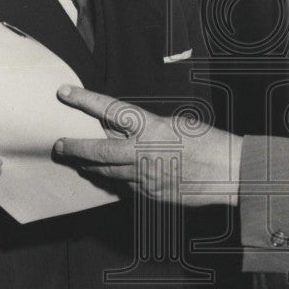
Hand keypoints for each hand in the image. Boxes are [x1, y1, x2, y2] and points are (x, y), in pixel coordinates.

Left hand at [53, 85, 241, 206]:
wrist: (230, 172)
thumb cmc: (208, 142)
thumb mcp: (174, 123)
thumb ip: (145, 128)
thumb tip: (122, 131)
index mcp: (150, 128)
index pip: (109, 110)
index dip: (84, 100)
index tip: (64, 93)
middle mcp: (143, 153)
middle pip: (97, 151)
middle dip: (73, 147)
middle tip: (58, 145)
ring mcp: (145, 177)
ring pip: (108, 173)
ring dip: (93, 166)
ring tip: (82, 161)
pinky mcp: (151, 195)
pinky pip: (127, 187)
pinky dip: (120, 179)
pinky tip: (117, 176)